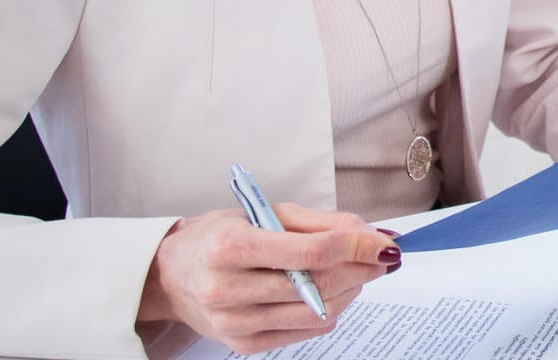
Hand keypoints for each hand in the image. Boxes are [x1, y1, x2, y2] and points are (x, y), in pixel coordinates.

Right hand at [137, 203, 399, 354]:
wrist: (172, 274)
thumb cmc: (219, 236)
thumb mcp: (265, 212)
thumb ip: (321, 223)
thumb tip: (371, 234)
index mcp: (231, 247)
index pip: (312, 252)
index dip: (358, 247)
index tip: (385, 242)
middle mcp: (228, 290)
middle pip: (319, 285)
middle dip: (362, 268)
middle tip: (382, 255)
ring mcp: (234, 324)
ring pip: (317, 312)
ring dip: (352, 290)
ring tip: (360, 270)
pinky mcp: (243, 345)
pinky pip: (305, 331)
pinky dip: (329, 309)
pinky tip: (334, 290)